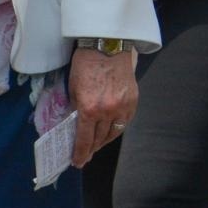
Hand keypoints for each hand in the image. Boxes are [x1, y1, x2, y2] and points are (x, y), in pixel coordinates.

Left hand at [68, 46, 137, 166]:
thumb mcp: (74, 89)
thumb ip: (76, 109)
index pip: (85, 140)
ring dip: (104, 140)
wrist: (107, 45)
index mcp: (89, 109)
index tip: (78, 162)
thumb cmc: (85, 64)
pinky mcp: (133, 100)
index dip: (80, 154)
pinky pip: (125, 122)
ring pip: (114, 133)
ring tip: (97, 144)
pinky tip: (110, 130)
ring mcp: (123, 106)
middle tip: (86, 155)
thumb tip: (76, 126)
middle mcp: (107, 111)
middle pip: (99, 139)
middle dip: (91, 149)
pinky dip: (117, 128)